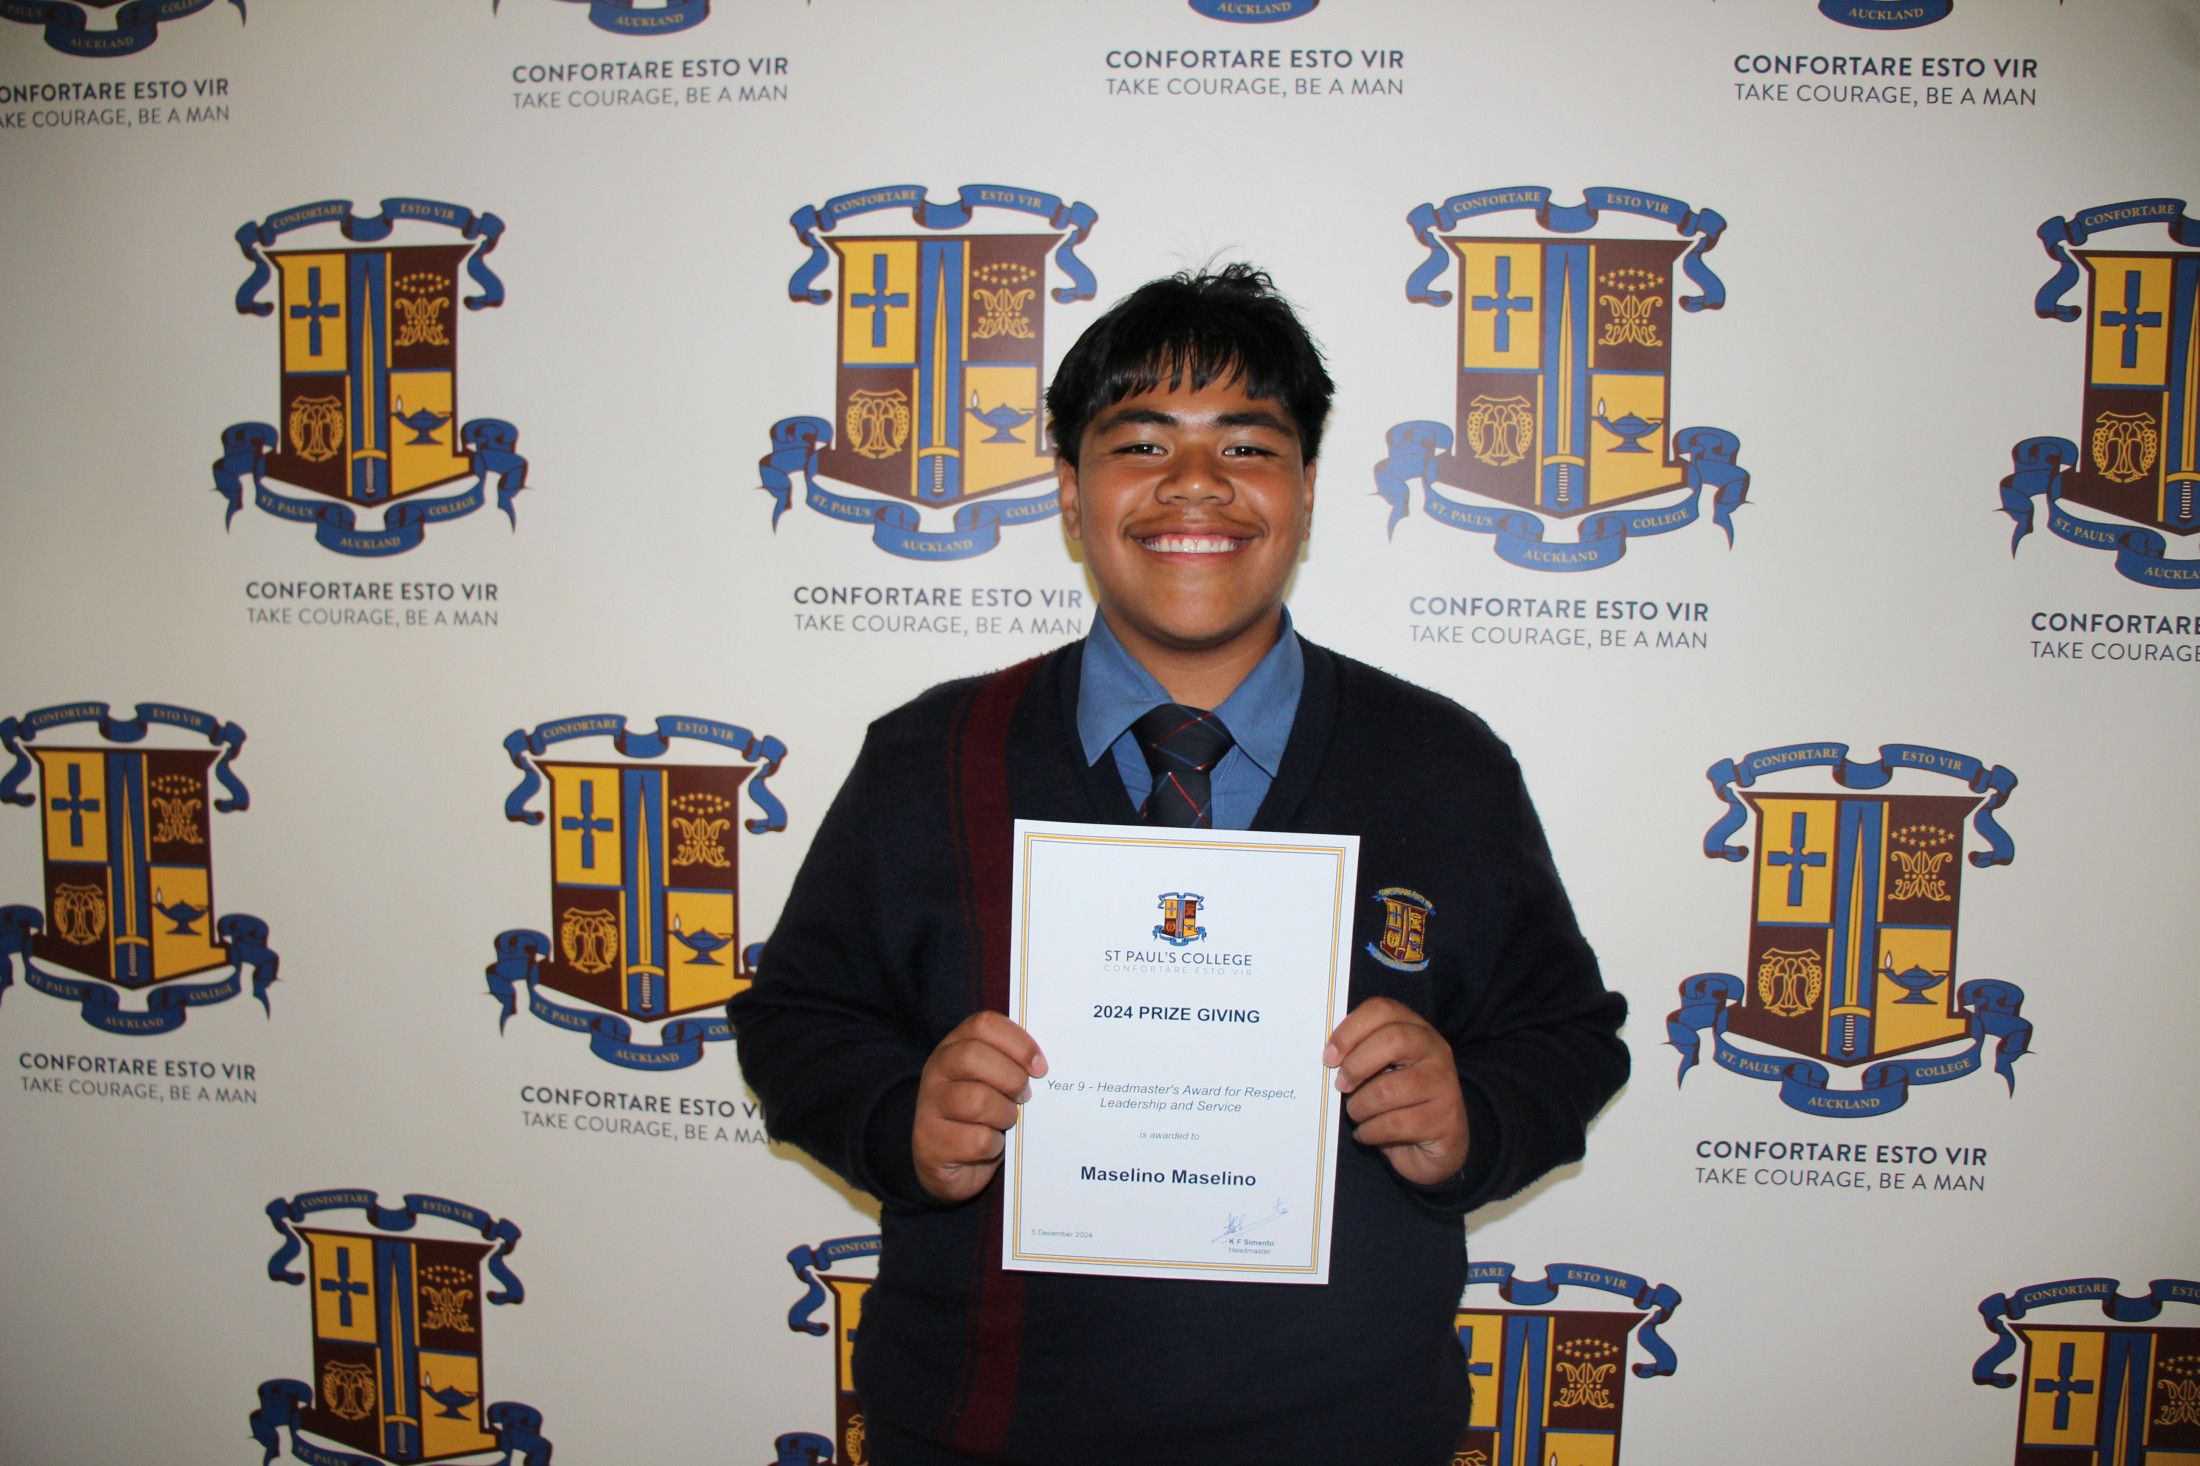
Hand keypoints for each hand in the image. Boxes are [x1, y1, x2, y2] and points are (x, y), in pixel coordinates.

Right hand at [912, 1011, 1047, 1201]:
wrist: (953, 1168)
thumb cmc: (983, 1117)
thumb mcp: (994, 1083)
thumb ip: (1011, 1065)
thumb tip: (1042, 1063)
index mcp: (954, 1047)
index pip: (983, 1025)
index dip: (1018, 1042)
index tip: (1040, 1067)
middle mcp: (936, 1071)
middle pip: (973, 1056)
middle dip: (1011, 1077)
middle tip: (1025, 1096)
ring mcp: (929, 1107)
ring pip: (977, 1100)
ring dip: (1005, 1114)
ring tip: (1007, 1121)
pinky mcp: (931, 1143)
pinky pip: (976, 1140)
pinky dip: (994, 1145)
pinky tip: (991, 1145)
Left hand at [1323, 997, 1467, 1185]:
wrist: (1436, 1146)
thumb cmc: (1398, 1103)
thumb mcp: (1382, 1072)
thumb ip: (1362, 1055)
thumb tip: (1330, 1055)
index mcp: (1416, 1030)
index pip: (1382, 1010)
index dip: (1350, 1030)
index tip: (1329, 1056)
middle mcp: (1436, 1051)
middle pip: (1392, 1039)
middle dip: (1356, 1065)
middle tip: (1341, 1086)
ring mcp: (1444, 1084)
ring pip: (1388, 1089)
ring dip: (1360, 1107)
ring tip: (1357, 1114)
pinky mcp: (1444, 1119)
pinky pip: (1394, 1124)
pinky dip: (1370, 1132)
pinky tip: (1367, 1133)